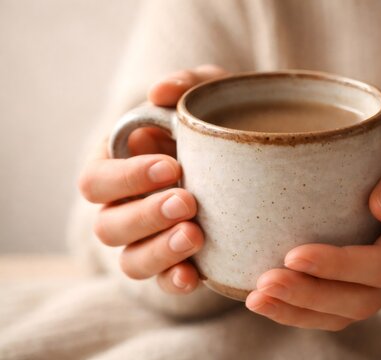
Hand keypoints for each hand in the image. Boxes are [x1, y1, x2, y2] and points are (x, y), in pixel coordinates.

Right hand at [78, 64, 227, 293]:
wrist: (249, 157)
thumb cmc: (212, 123)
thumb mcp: (206, 95)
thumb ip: (184, 86)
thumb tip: (160, 93)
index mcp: (119, 168)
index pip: (97, 180)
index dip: (127, 177)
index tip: (172, 166)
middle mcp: (125, 207)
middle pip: (109, 226)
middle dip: (146, 215)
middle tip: (188, 201)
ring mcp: (149, 239)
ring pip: (131, 260)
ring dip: (159, 251)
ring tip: (195, 236)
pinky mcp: (176, 261)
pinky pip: (163, 281)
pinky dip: (175, 280)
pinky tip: (195, 276)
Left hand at [246, 118, 380, 330]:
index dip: (339, 266)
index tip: (293, 255)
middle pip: (361, 299)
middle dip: (309, 295)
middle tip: (264, 283)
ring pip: (346, 312)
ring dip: (299, 310)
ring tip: (257, 299)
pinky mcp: (368, 279)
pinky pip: (337, 307)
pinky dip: (302, 310)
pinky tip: (270, 301)